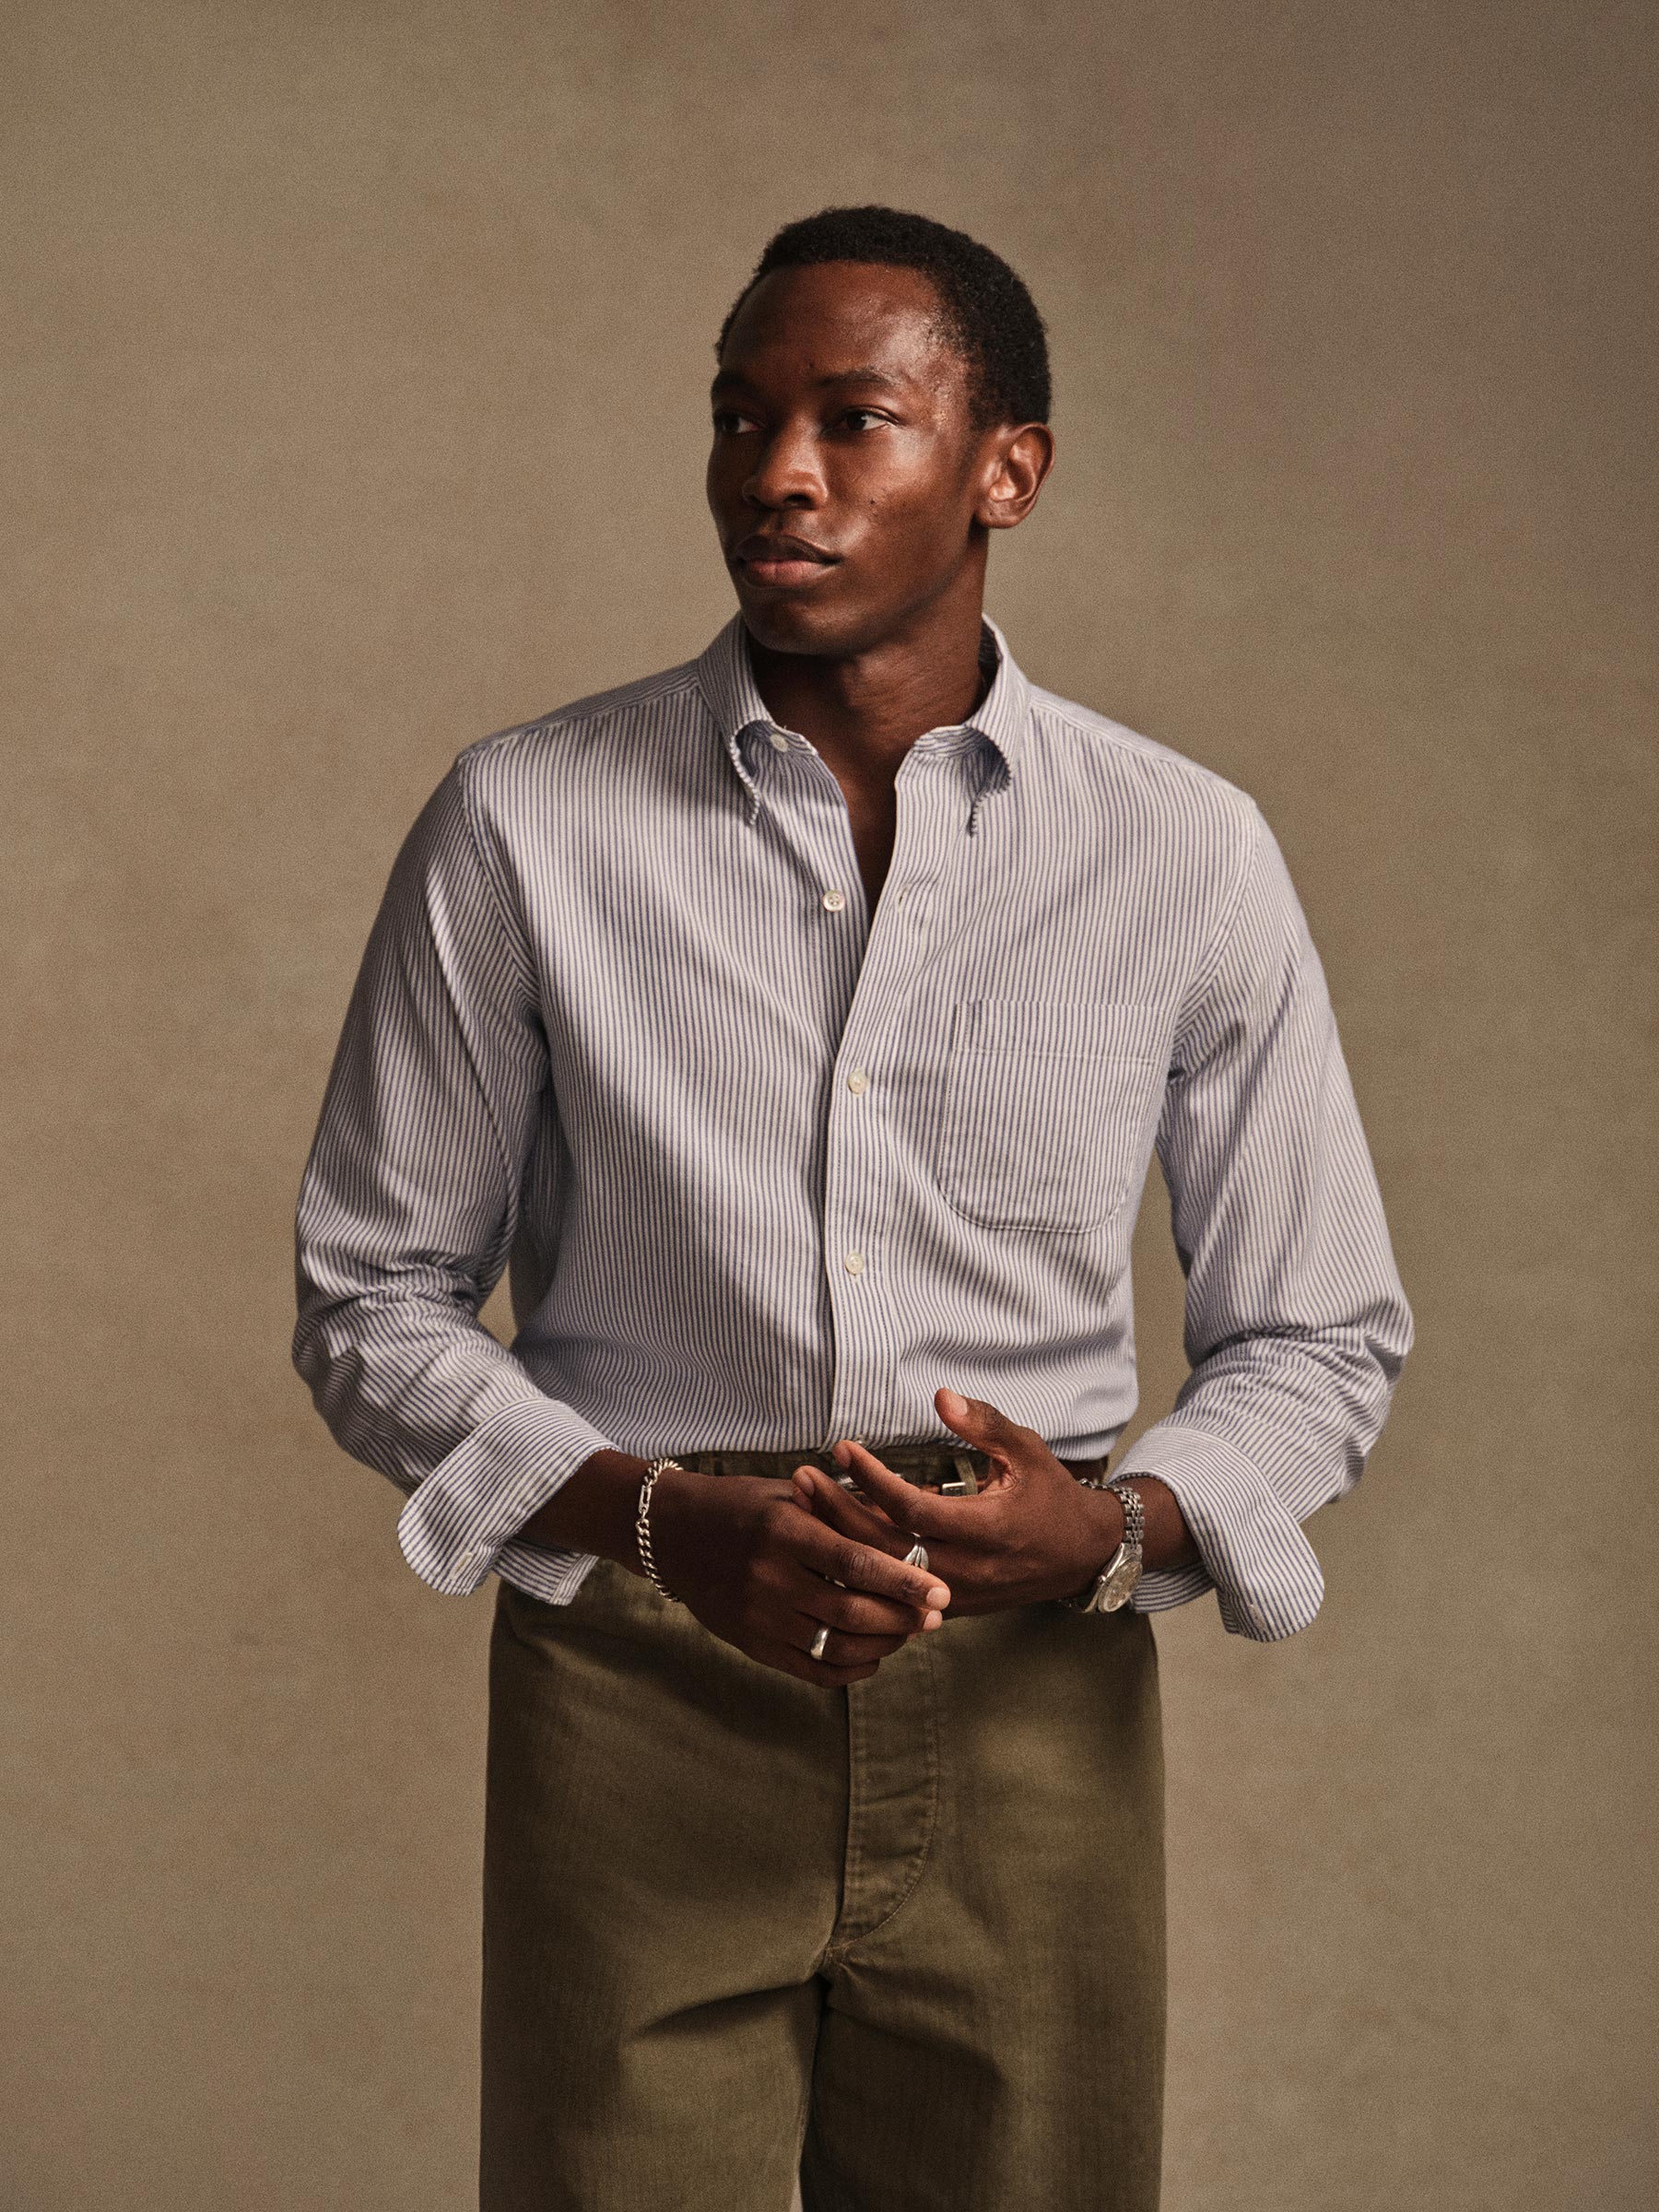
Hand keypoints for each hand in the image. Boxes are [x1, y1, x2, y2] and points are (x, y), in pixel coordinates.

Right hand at [647, 1468, 951, 1687]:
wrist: (672, 1534)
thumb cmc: (741, 1505)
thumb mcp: (789, 1494)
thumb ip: (842, 1513)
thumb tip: (908, 1530)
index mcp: (783, 1531)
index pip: (856, 1563)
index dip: (904, 1580)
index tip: (941, 1590)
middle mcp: (769, 1577)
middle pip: (852, 1611)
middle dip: (903, 1617)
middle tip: (936, 1614)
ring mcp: (758, 1616)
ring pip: (837, 1645)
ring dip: (884, 1644)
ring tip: (909, 1631)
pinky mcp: (751, 1645)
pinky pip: (812, 1669)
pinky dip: (851, 1669)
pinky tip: (873, 1655)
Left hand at [789, 1389, 1129, 1616]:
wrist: (1079, 1557)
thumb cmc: (1050, 1496)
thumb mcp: (1027, 1451)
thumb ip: (985, 1424)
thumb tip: (940, 1396)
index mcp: (988, 1529)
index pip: (913, 1509)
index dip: (873, 1479)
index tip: (843, 1448)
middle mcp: (966, 1569)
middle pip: (884, 1546)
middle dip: (838, 1511)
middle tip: (802, 1477)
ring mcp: (953, 1595)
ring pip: (882, 1574)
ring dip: (839, 1539)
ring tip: (802, 1503)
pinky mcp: (944, 1606)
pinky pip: (891, 1590)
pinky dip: (858, 1566)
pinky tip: (827, 1538)